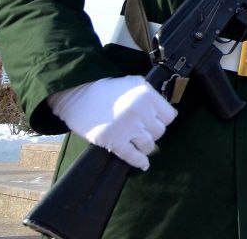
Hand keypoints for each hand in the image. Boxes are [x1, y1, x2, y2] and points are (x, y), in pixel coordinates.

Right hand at [47, 76, 176, 170]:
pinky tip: (143, 164)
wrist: (77, 98)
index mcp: (146, 95)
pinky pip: (133, 156)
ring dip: (144, 146)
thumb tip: (164, 111)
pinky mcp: (113, 141)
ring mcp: (127, 127)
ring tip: (138, 142)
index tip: (155, 120)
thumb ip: (151, 96)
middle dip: (152, 132)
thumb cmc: (105, 90)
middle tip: (142, 130)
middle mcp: (140, 110)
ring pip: (149, 145)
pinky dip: (139, 162)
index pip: (169, 116)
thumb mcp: (133, 83)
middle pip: (160, 131)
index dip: (162, 119)